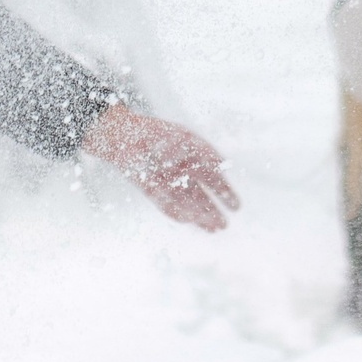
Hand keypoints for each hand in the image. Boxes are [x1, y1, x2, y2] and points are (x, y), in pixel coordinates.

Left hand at [77, 106, 240, 231]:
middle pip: (201, 198)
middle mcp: (182, 175)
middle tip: (224, 226)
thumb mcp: (186, 138)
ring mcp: (167, 184)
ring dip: (199, 217)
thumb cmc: (157, 132)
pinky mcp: (152, 191)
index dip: (225, 194)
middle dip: (213, 212)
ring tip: (212, 228)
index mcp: (193, 161)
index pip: (214, 181)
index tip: (236, 207)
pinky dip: (178, 213)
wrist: (126, 134)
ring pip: (186, 205)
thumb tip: (223, 163)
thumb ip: (204, 151)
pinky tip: (189, 220)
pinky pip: (167, 205)